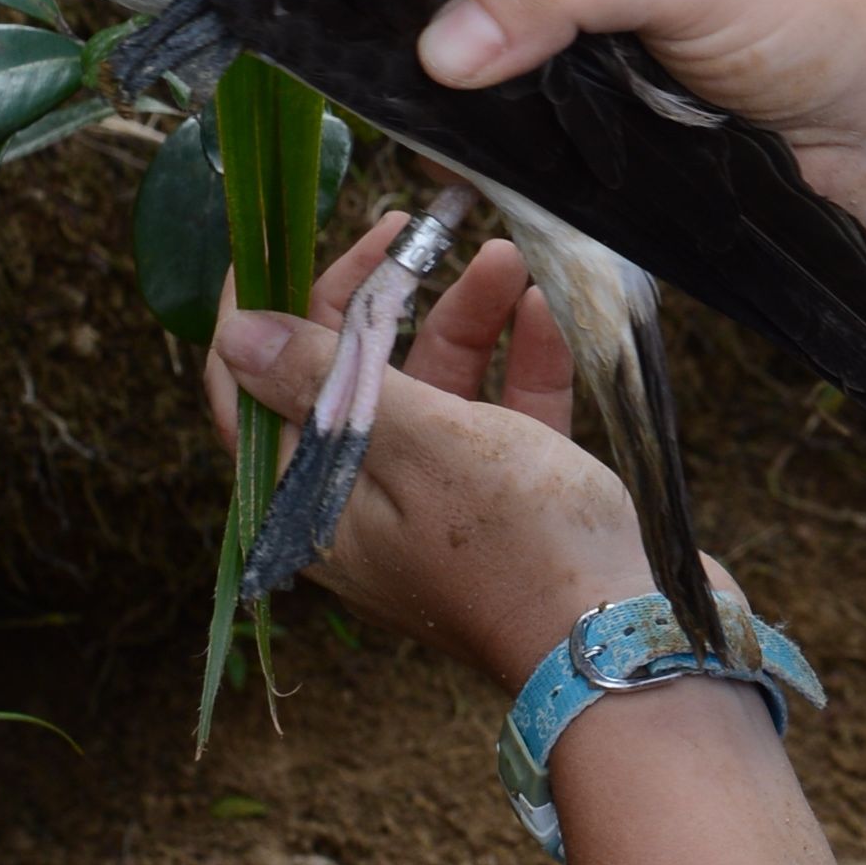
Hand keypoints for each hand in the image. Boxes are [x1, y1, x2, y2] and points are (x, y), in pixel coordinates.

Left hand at [205, 206, 650, 694]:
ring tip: (503, 254)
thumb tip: (241, 334)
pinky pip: (499, 407)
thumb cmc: (514, 546)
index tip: (284, 237)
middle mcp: (364, 499)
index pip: (253, 393)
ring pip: (433, 381)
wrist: (625, 636)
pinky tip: (544, 309)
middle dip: (383, 295)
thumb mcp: (420, 444)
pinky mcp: (509, 493)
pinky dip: (518, 357)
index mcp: (312, 501)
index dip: (263, 312)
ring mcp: (440, 496)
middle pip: (349, 373)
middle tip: (413, 227)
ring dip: (465, 314)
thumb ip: (332, 380)